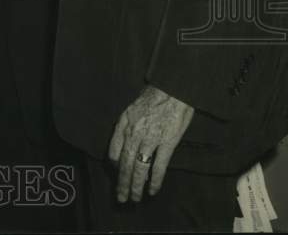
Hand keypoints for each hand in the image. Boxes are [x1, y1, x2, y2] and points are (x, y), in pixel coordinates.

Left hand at [108, 85, 193, 202]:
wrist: (173, 88)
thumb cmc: (153, 97)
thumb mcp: (131, 108)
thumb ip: (125, 126)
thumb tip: (121, 146)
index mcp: (124, 124)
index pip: (114, 151)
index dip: (115, 166)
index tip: (117, 175)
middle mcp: (134, 133)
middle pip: (125, 164)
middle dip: (122, 183)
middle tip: (120, 198)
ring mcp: (150, 139)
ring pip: (139, 168)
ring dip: (136, 186)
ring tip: (134, 198)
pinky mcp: (167, 143)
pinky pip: (159, 166)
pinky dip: (155, 181)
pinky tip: (152, 191)